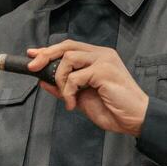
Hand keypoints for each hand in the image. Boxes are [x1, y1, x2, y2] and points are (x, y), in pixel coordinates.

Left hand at [26, 40, 149, 135]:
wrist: (134, 119)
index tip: (33, 55)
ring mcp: (104, 60)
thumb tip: (43, 80)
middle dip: (46, 55)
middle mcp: (101, 54)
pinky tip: (74, 104)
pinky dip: (69, 92)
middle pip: (67, 46)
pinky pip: (75, 77)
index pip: (69, 47)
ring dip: (60, 79)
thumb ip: (65, 87)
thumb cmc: (112, 109)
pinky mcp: (104, 70)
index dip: (49, 50)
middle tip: (33, 68)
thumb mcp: (81, 98)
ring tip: (67, 97)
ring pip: (68, 58)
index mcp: (98, 57)